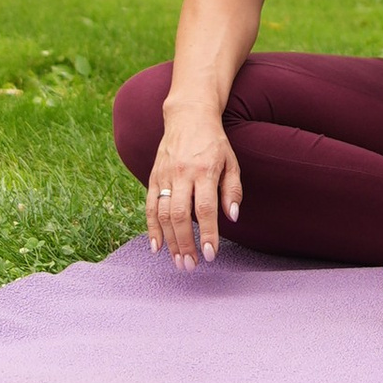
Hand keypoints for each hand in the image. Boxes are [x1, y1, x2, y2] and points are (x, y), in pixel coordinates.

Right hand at [146, 107, 241, 267]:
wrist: (188, 117)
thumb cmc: (214, 143)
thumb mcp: (231, 162)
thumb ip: (233, 190)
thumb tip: (233, 218)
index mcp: (205, 171)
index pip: (206, 208)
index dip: (208, 233)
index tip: (211, 254)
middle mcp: (182, 174)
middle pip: (181, 215)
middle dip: (186, 243)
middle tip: (191, 266)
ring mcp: (165, 175)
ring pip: (163, 214)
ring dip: (170, 241)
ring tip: (178, 262)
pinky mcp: (153, 176)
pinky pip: (149, 206)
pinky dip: (151, 228)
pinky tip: (157, 247)